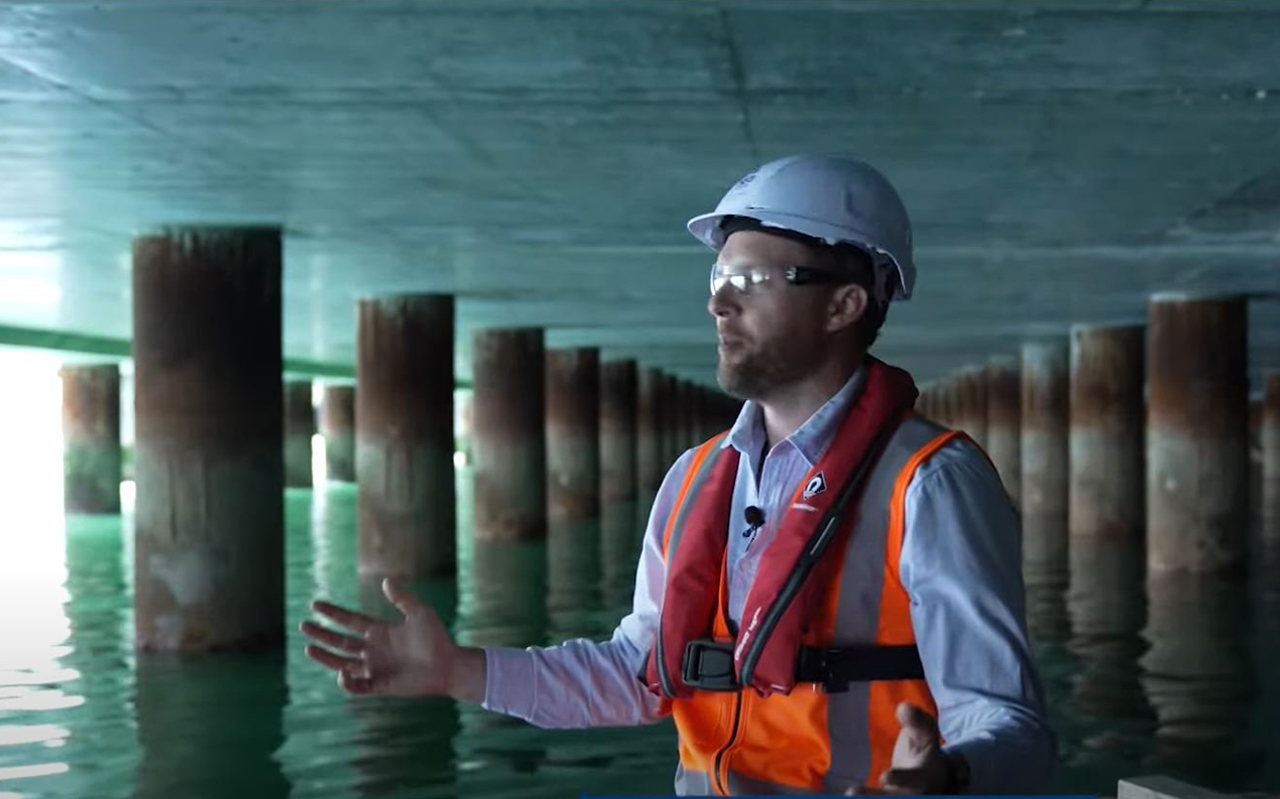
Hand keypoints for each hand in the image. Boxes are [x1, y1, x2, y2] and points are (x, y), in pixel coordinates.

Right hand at [300, 578, 484, 700]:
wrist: (448, 665)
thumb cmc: (437, 638)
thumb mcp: (420, 613)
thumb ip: (402, 599)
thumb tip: (386, 580)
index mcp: (381, 631)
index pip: (351, 621)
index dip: (333, 614)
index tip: (315, 605)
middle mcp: (374, 649)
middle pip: (341, 641)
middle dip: (322, 634)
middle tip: (303, 626)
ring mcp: (376, 668)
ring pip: (342, 663)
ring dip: (325, 657)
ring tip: (308, 649)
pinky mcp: (380, 685)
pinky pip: (357, 685)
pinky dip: (347, 682)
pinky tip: (341, 672)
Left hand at [846, 703, 954, 793]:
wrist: (933, 778)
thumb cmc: (925, 750)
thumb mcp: (926, 733)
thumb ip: (917, 720)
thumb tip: (903, 708)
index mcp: (921, 778)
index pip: (910, 780)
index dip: (899, 779)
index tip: (884, 777)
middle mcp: (908, 794)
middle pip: (891, 798)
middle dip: (872, 797)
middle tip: (851, 793)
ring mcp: (894, 798)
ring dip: (863, 797)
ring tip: (845, 793)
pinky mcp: (880, 798)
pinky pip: (868, 798)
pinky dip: (853, 797)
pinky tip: (833, 797)